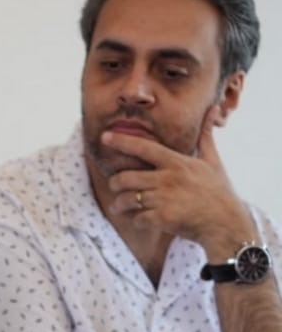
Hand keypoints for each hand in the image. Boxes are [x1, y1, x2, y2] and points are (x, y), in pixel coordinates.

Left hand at [103, 112, 255, 259]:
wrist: (225, 222)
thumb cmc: (218, 191)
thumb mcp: (212, 161)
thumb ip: (205, 137)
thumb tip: (212, 109)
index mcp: (176, 162)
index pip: (144, 148)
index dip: (122, 142)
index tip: (105, 137)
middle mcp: (167, 178)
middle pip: (126, 177)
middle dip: (114, 183)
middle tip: (114, 186)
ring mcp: (163, 199)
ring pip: (127, 199)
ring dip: (119, 204)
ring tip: (119, 207)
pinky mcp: (162, 218)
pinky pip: (137, 218)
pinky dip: (134, 220)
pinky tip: (138, 220)